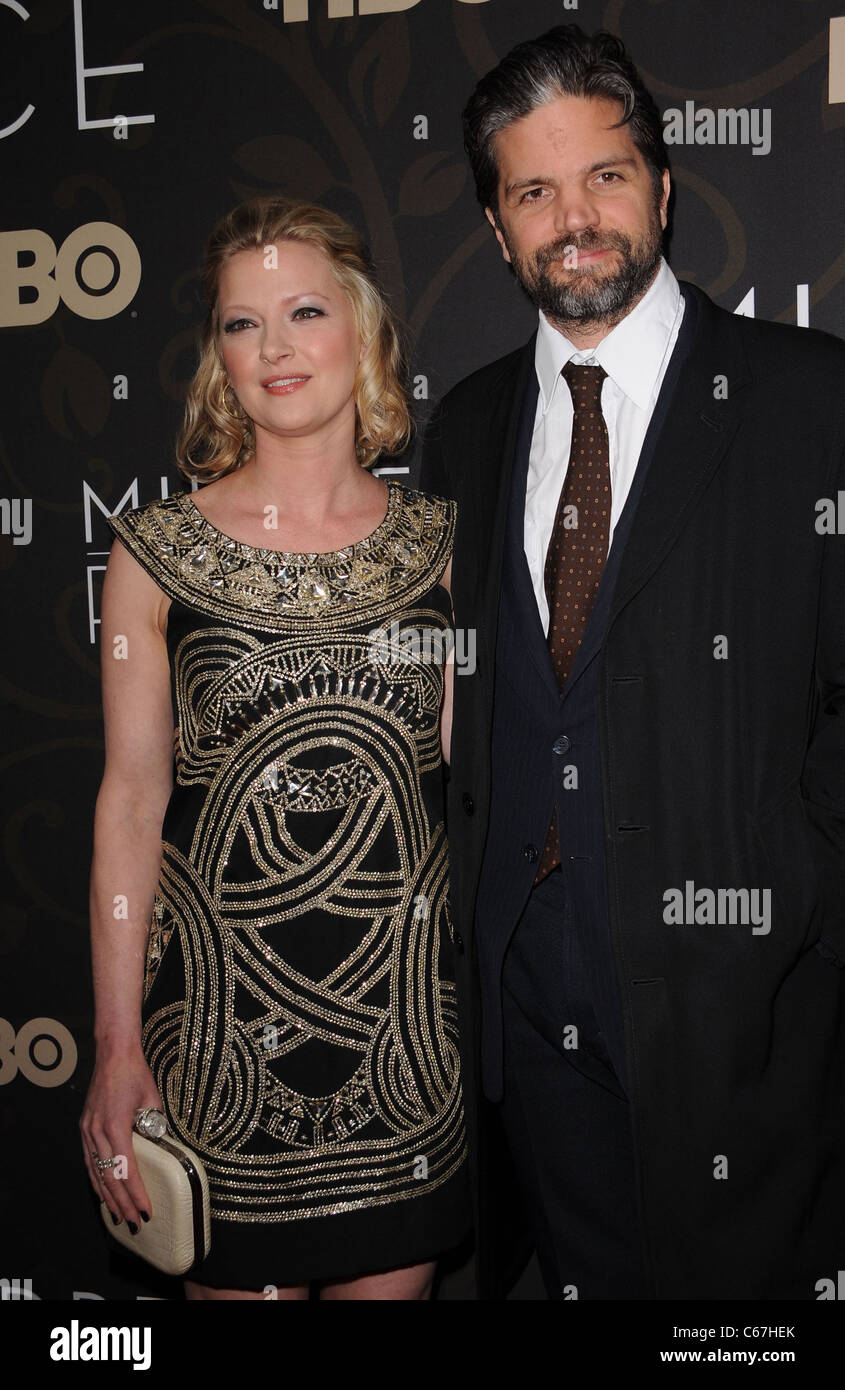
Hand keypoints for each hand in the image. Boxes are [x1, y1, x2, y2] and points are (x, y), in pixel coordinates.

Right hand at [80, 1047, 163, 1230]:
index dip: (136, 1193)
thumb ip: (154, 1126)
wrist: (113, 1053)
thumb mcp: (152, 1100)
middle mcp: (97, 1131)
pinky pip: (89, 1160)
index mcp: (115, 1125)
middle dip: (121, 1203)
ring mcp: (88, 1129)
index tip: (145, 1210)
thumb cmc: (135, 1073)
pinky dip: (96, 1179)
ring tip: (117, 1216)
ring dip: (106, 1196)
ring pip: (95, 1172)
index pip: (126, 1169)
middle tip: (134, 1223)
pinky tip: (102, 1192)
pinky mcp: (85, 1126)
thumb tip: (160, 1147)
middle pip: (108, 1177)